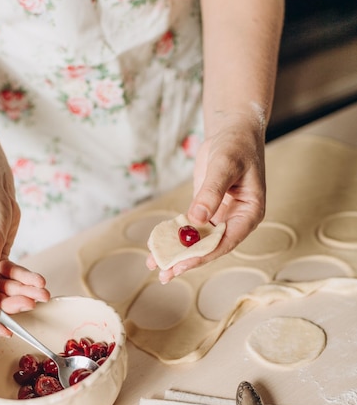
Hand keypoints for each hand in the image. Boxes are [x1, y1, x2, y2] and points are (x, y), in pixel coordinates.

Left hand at [147, 111, 265, 282]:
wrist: (233, 130)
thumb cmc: (236, 145)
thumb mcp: (224, 166)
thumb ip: (211, 192)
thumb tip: (196, 219)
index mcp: (249, 214)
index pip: (225, 241)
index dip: (203, 255)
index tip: (182, 264)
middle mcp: (236, 220)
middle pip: (210, 246)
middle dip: (186, 260)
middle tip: (164, 274)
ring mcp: (221, 216)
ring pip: (198, 240)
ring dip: (177, 252)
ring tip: (155, 266)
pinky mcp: (206, 210)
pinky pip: (190, 228)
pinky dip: (174, 236)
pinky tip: (157, 246)